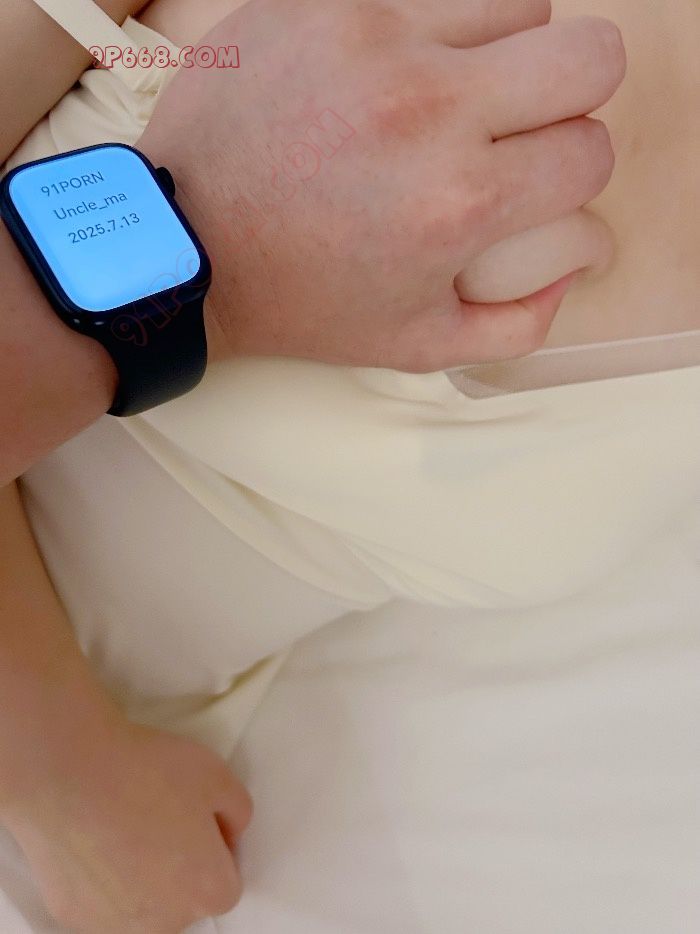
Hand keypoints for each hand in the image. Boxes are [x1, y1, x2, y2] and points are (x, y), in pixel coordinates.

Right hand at [1, 717, 251, 932]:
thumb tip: (228, 833)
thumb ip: (238, 812)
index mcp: (206, 891)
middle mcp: (164, 922)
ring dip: (140, 877)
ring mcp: (114, 925)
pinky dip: (101, 879)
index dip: (214, 847)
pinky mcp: (72, 916)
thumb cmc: (148, 772)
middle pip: (182, 900)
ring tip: (124, 826)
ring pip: (142, 906)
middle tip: (159, 817)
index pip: (224, 883)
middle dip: (178, 867)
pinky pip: (100, 901)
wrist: (67, 772)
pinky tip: (94, 839)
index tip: (195, 816)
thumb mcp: (219, 775)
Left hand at [139, 0, 624, 371]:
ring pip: (517, 5)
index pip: (590, 153)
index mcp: (461, 202)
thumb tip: (577, 265)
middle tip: (520, 128)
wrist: (187, 246)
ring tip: (451, 99)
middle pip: (590, 54)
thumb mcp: (415, 344)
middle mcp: (431, 109)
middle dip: (573, 97)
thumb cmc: (301, 298)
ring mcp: (376, 40)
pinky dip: (430, 32)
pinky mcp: (327, 1)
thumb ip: (517, 322)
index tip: (536, 185)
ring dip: (502, 54)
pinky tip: (394, 75)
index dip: (574, 175)